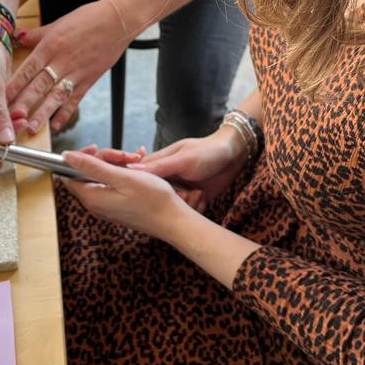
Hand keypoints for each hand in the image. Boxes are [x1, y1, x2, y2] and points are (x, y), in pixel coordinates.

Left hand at [6, 0, 131, 135]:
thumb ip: (37, 34)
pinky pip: (76, 99)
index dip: (13, 86)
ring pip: (56, 96)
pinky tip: (57, 125)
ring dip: (43, 113)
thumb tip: (18, 36)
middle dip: (23, 104)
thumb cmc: (87, 18)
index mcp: (50, 45)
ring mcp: (76, 72)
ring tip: (31, 128)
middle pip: (38, 86)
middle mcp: (61, 61)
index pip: (27, 70)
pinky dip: (66, 113)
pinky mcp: (89, 79)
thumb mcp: (58, 23)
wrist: (117, 20)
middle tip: (9, 119)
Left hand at [62, 149, 189, 239]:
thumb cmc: (153, 200)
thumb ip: (92, 166)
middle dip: (104, 159)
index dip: (79, 158)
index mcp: (93, 198)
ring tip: (136, 160)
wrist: (174, 221)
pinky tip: (138, 167)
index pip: (69, 175)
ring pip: (102, 177)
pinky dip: (123, 173)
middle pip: (87, 174)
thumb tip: (67, 157)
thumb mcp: (122, 177)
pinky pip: (112, 185)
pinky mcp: (118, 207)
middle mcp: (96, 205)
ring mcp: (107, 207)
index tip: (96, 148)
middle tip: (125, 155)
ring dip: (117, 164)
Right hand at [130, 126, 247, 210]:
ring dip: (189, 204)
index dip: (146, 190)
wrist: (234, 155)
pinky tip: (204, 197)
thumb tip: (130, 169)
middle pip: (158, 200)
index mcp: (159, 166)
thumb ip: (159, 166)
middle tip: (188, 192)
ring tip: (199, 193)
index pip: (140, 181)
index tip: (162, 192)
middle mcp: (167, 180)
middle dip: (175, 200)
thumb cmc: (207, 151)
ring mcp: (180, 190)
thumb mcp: (183, 159)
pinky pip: (189, 212)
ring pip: (174, 208)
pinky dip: (198, 207)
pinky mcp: (193, 199)